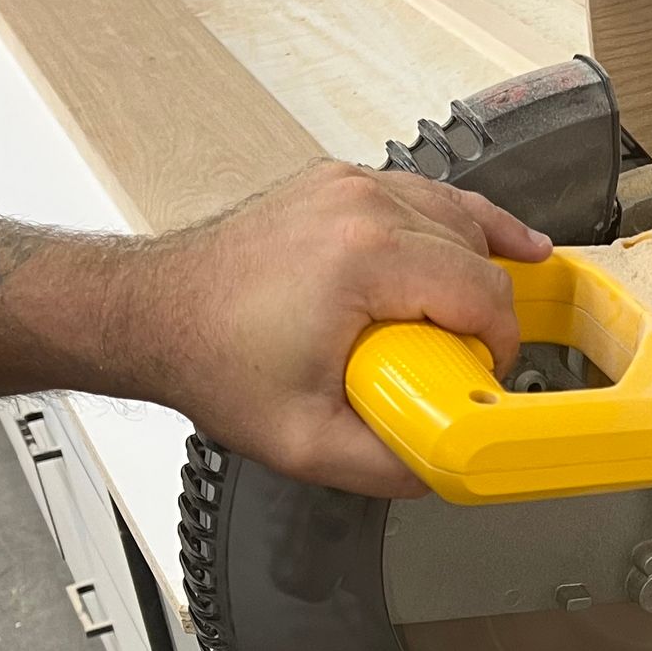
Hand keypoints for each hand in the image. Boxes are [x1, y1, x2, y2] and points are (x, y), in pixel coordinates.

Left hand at [121, 161, 550, 495]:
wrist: (152, 315)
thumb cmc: (213, 361)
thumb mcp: (305, 442)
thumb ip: (386, 465)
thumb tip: (445, 467)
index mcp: (365, 258)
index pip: (482, 291)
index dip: (499, 343)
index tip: (484, 377)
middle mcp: (361, 206)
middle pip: (476, 250)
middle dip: (488, 310)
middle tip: (465, 364)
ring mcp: (347, 185)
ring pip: (457, 213)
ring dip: (484, 261)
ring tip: (497, 308)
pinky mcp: (337, 183)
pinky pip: (422, 195)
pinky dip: (456, 222)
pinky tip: (495, 239)